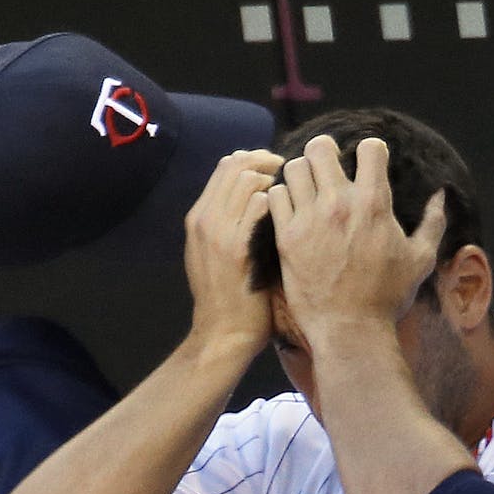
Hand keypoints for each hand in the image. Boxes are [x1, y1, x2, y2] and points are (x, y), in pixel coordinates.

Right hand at [183, 149, 283, 356]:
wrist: (223, 333)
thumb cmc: (230, 296)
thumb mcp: (214, 254)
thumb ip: (227, 222)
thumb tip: (256, 194)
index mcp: (198, 218)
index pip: (226, 166)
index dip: (256, 160)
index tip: (278, 170)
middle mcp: (204, 220)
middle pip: (236, 164)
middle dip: (268, 162)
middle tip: (293, 176)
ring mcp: (218, 233)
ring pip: (248, 178)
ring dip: (277, 181)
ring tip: (295, 197)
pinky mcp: (237, 248)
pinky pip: (260, 204)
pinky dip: (280, 202)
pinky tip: (294, 216)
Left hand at [267, 135, 445, 340]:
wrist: (349, 328)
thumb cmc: (387, 296)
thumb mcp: (420, 258)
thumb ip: (433, 222)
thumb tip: (441, 196)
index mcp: (374, 203)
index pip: (369, 148)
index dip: (368, 150)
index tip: (365, 163)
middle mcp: (339, 205)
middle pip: (321, 148)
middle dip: (325, 152)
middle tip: (327, 167)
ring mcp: (309, 220)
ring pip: (293, 169)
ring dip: (300, 173)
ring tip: (306, 188)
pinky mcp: (285, 238)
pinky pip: (274, 198)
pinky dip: (280, 197)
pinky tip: (289, 209)